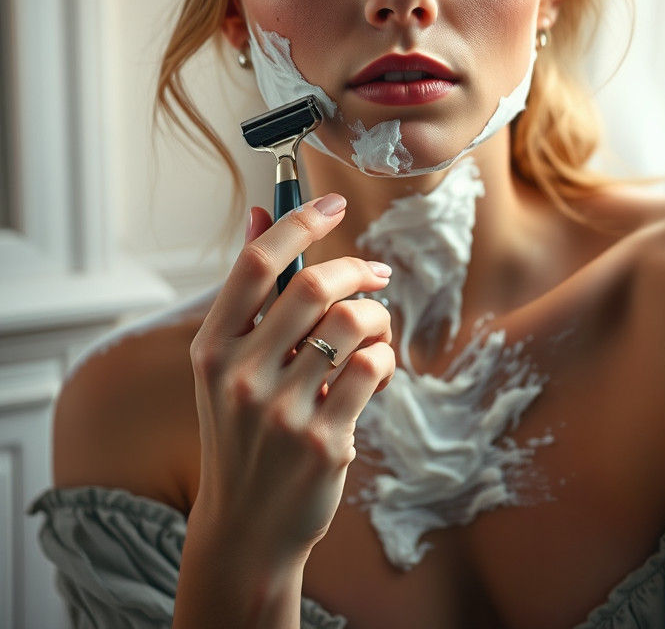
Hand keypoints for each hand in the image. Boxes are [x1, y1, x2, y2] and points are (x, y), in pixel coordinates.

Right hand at [188, 194, 394, 576]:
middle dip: (358, 269)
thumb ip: (248, 290)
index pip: (257, 263)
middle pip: (315, 286)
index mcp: (212, 348)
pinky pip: (374, 368)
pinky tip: (376, 371)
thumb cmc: (242, 431)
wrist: (246, 527)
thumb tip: (262, 212)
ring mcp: (282, 411)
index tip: (333, 202)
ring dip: (378, 316)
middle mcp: (240, 375)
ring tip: (375, 332)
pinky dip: (386, 357)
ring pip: (354, 322)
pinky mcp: (324, 441)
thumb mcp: (227, 363)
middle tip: (378, 274)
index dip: (300, 221)